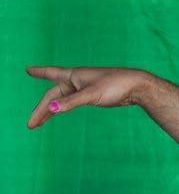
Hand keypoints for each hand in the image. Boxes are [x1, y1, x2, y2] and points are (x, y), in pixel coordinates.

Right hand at [26, 66, 151, 127]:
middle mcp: (77, 80)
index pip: (51, 73)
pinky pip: (70, 102)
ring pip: (61, 100)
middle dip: (40, 109)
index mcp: (74, 75)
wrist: (137, 86)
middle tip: (30, 124)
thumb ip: (72, 102)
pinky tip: (56, 113)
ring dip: (49, 111)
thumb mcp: (92, 94)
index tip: (27, 69)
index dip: (39, 72)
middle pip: (53, 95)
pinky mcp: (91, 95)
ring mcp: (84, 88)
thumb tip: (52, 108)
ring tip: (37, 123)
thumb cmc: (116, 85)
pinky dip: (61, 108)